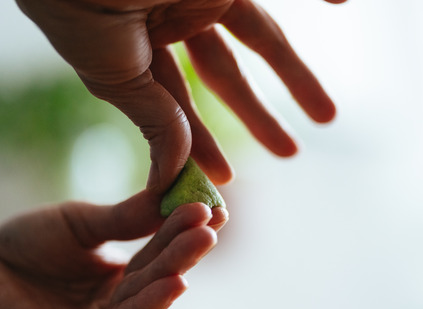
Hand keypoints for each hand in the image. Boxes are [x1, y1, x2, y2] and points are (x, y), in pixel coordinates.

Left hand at [0, 191, 225, 308]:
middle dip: (186, 252)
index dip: (184, 235)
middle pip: (158, 282)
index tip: (213, 209)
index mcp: (121, 286)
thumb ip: (127, 219)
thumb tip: (177, 196)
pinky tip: (172, 284)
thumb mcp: (83, 225)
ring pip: (144, 308)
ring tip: (199, 243)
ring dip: (173, 275)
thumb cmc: (23, 248)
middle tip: (212, 222)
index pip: (160, 259)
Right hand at [15, 0, 345, 191]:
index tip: (226, 178)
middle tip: (291, 153)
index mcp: (139, 44)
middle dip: (258, 115)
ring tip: (329, 118)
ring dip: (296, 76)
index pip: (178, 101)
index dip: (201, 142)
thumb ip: (152, 120)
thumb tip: (174, 175)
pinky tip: (344, 8)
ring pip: (263, 36)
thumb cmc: (78, 8)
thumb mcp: (115, 74)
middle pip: (227, 73)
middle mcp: (174, 16)